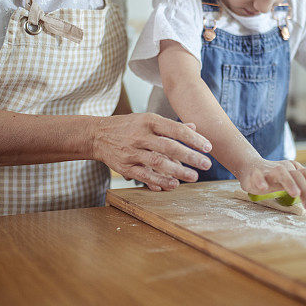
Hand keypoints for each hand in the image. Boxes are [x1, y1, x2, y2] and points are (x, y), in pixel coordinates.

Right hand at [91, 114, 211, 190]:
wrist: (97, 135)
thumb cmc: (128, 127)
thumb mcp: (148, 120)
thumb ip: (170, 126)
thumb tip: (194, 128)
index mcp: (149, 121)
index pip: (175, 129)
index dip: (193, 139)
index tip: (208, 147)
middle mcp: (140, 135)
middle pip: (169, 147)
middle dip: (190, 156)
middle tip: (207, 164)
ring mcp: (132, 152)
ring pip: (158, 162)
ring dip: (178, 171)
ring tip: (194, 177)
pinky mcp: (125, 167)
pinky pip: (145, 176)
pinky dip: (160, 181)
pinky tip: (174, 184)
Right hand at [237, 159, 305, 209]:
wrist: (249, 167)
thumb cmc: (272, 176)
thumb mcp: (288, 177)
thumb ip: (301, 181)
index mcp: (292, 168)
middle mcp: (282, 168)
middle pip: (297, 175)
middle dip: (305, 190)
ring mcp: (269, 170)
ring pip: (281, 172)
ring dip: (289, 182)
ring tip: (295, 193)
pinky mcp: (255, 174)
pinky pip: (258, 176)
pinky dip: (261, 181)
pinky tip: (264, 188)